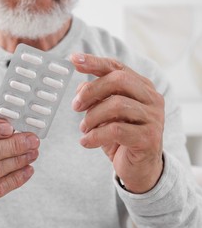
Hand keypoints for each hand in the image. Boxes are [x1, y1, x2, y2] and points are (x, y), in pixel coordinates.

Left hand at [71, 54, 163, 193]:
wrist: (138, 168)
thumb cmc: (120, 136)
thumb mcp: (105, 113)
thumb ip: (96, 97)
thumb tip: (80, 87)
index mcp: (140, 87)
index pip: (117, 67)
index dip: (94, 62)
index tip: (73, 59)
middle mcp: (151, 98)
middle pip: (118, 80)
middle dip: (91, 91)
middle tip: (75, 106)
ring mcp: (153, 118)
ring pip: (117, 105)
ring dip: (92, 117)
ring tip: (83, 128)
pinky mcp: (149, 138)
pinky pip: (116, 130)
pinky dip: (95, 136)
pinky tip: (86, 142)